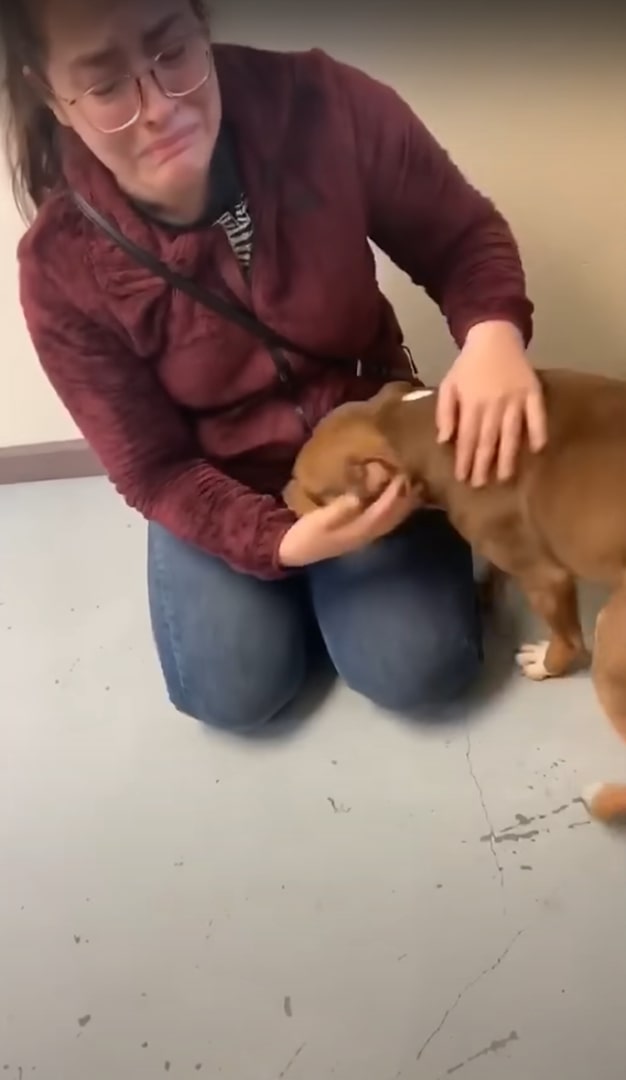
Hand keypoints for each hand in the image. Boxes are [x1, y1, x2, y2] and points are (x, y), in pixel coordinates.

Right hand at [278, 475, 423, 567]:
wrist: (296, 552)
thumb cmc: (306, 533)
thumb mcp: (320, 519)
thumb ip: (340, 509)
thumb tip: (357, 498)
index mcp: (359, 530)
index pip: (384, 510)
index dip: (395, 494)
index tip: (403, 474)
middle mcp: (367, 535)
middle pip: (393, 517)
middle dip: (406, 499)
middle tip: (416, 478)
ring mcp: (365, 536)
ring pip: (391, 520)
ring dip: (404, 505)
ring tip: (414, 488)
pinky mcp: (360, 534)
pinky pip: (384, 521)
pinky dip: (393, 510)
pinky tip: (396, 502)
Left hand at [436, 320, 546, 485]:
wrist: (494, 336)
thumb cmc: (468, 365)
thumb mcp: (449, 385)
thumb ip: (445, 413)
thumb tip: (444, 441)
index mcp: (471, 402)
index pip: (467, 437)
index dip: (465, 459)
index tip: (463, 478)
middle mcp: (493, 403)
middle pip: (488, 440)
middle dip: (484, 465)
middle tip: (481, 484)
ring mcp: (515, 398)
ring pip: (511, 432)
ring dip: (508, 456)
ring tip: (505, 477)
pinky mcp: (533, 391)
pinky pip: (537, 414)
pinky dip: (538, 430)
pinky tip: (538, 448)